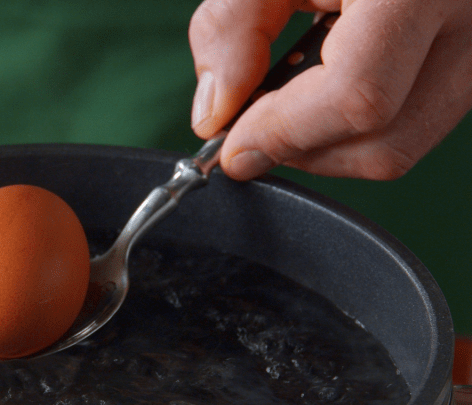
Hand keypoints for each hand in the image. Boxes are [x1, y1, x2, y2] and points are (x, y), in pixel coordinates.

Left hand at [189, 0, 471, 179]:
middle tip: (252, 128)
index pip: (355, 96)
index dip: (283, 135)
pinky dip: (358, 128)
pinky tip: (325, 87)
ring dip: (328, 145)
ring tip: (287, 102)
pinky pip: (416, 123)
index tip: (232, 148)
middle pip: (384, 143)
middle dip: (302, 150)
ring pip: (404, 144)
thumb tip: (214, 112)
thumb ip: (231, 27)